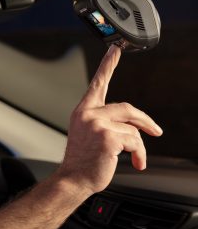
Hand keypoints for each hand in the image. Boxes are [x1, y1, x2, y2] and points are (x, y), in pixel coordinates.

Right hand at [57, 45, 162, 194]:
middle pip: (127, 109)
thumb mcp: (91, 136)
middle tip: (156, 132)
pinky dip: (138, 154)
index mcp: (83, 112)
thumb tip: (135, 125)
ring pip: (133, 129)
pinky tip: (132, 163)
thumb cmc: (83, 162)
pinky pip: (135, 141)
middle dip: (145, 122)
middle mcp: (88, 114)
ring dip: (138, 147)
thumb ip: (107, 123)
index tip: (115, 48)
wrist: (73, 180)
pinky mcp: (108, 137)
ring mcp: (97, 124)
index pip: (98, 84)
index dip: (108, 65)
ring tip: (134, 158)